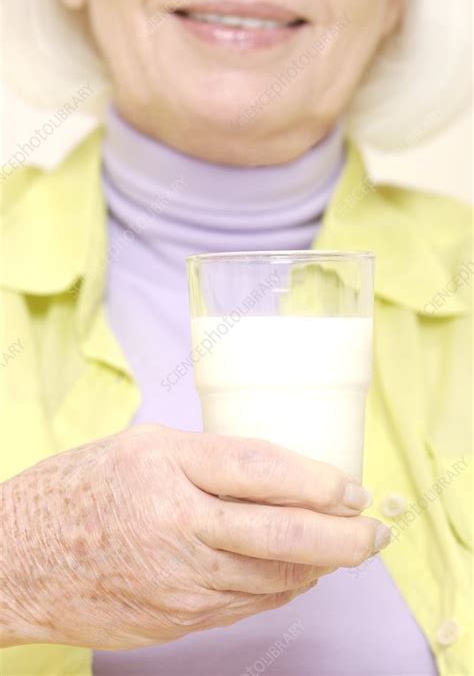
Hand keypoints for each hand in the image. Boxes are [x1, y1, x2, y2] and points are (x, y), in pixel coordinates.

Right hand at [1, 424, 389, 649]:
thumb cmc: (77, 489)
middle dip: (342, 537)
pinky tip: (297, 574)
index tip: (350, 487)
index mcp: (165, 466)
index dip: (317, 479)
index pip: (260, 469)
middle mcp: (175, 524)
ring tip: (345, 550)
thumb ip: (206, 459)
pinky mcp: (176, 619)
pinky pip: (247, 605)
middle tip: (373, 531)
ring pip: (273, 579)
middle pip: (281, 535)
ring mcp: (177, 581)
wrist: (19, 559)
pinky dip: (281, 589)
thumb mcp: (141, 446)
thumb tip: (275, 475)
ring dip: (319, 566)